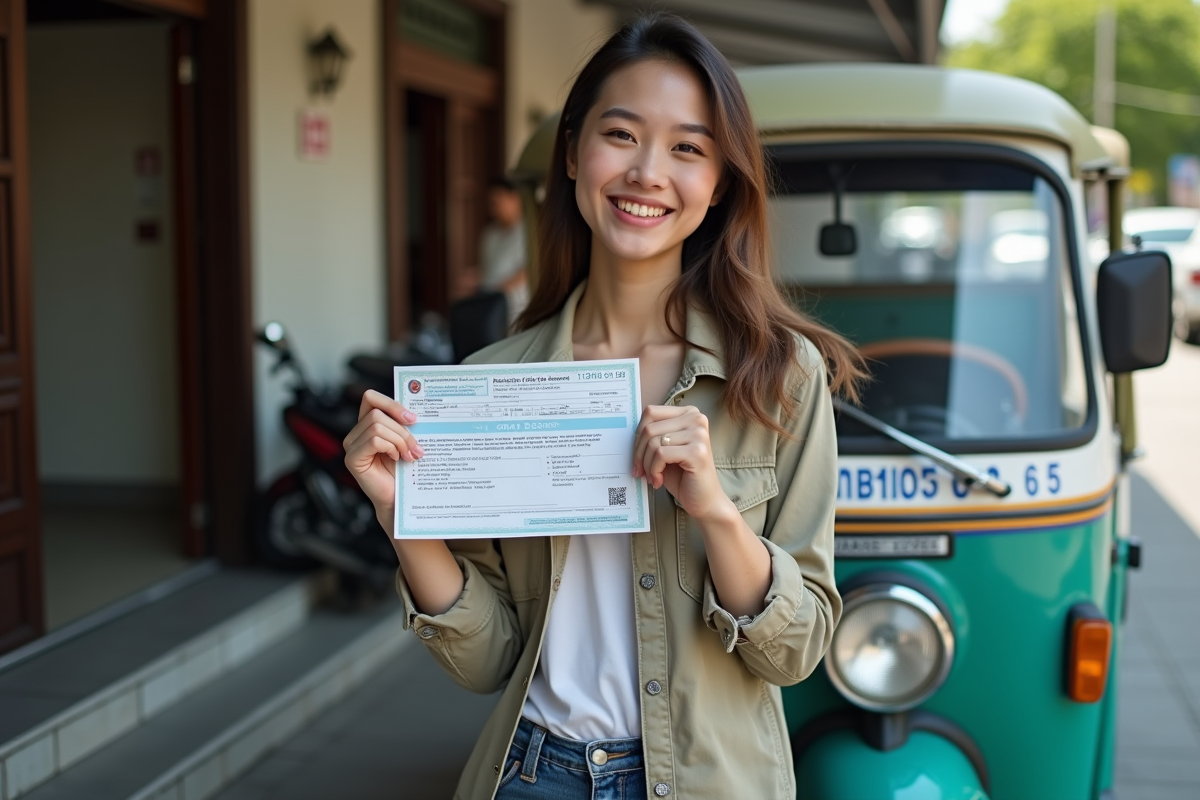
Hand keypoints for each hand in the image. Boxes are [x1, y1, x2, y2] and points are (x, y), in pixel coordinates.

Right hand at [342, 390, 423, 519]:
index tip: (412, 418)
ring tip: (409, 455)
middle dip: (402, 430)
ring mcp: (351, 446)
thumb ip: (403, 425)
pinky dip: (390, 448)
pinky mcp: (352, 459)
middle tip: (416, 448)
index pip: (371, 398)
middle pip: (377, 413)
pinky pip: (374, 441)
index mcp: (367, 424)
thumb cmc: (403, 471)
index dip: (391, 404)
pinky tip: (396, 459)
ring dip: (400, 440)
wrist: (399, 498)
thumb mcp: (404, 441)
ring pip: (377, 426)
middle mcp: (356, 433)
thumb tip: (414, 411)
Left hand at [632, 405, 733, 520]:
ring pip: (653, 442)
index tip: (637, 455)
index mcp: (688, 413)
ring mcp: (698, 434)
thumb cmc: (683, 475)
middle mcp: (696, 419)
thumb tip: (629, 432)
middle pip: (649, 428)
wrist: (704, 499)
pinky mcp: (697, 451)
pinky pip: (661, 454)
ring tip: (652, 477)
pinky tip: (659, 480)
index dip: (638, 435)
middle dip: (639, 453)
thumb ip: (653, 434)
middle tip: (641, 471)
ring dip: (647, 464)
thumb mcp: (665, 448)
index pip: (650, 413)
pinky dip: (654, 470)